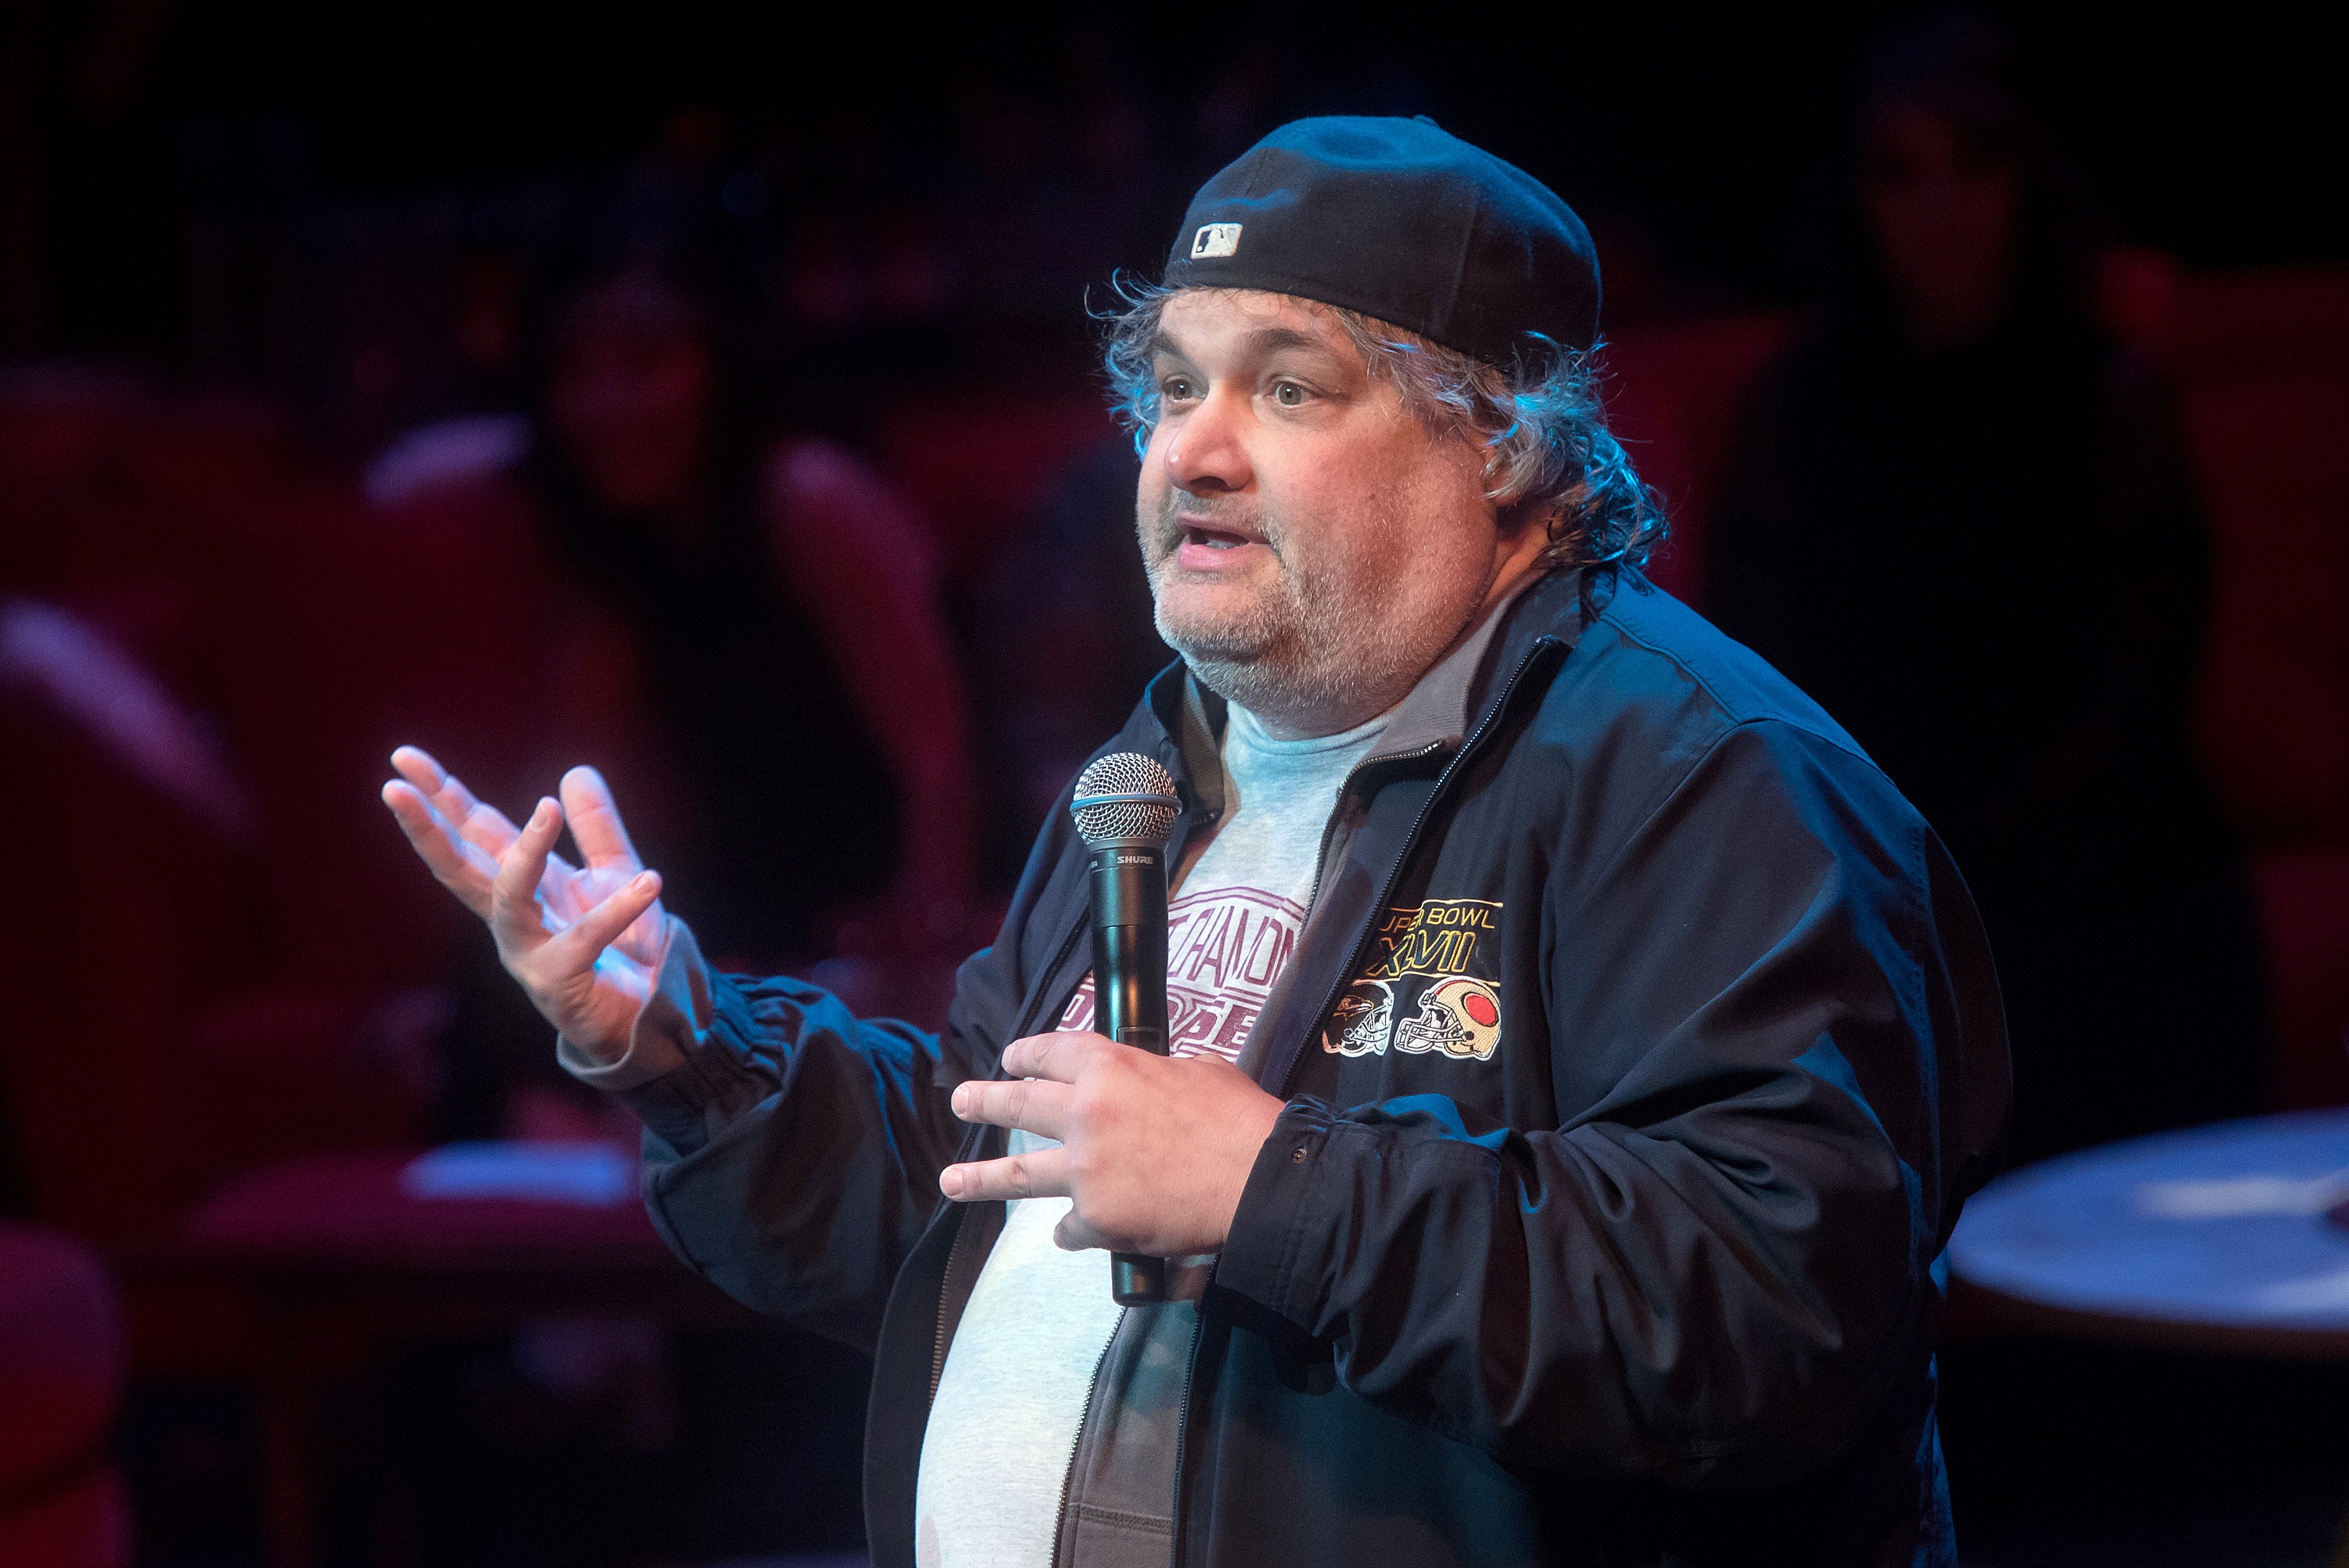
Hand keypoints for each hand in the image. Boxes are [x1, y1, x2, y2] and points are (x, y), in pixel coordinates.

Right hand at [380, 746, 664, 1059]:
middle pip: (458, 866)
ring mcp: (527, 953)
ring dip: (526, 852)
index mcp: (519, 887)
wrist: (652, 1014)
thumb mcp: (611, 874)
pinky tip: (650, 881)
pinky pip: (585, 939)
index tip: (403, 757)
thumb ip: (596, 827)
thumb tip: (575, 771)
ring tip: (547, 807)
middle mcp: (511, 919)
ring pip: (509, 898)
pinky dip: (619, 909)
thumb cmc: (623, 949)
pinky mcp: (559, 983)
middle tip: (392, 787)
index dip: (440, 796)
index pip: (471, 833)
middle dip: (426, 827)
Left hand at [941, 1033, 1285, 1255]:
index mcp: (1110, 1067)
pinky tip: (1074, 1235)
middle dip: (984, 1102)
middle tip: (961, 1102)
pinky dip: (1073, 1231)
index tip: (1010, 1062)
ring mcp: (1083, 1170)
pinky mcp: (1094, 1219)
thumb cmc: (1240, 1120)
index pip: (1051, 1053)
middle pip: (1019, 1105)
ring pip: (1016, 1174)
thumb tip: (1150, 1088)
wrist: (1259, 1183)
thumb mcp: (1200, 1071)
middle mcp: (1084, 1113)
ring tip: (950, 1183)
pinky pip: (1070, 1228)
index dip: (1026, 1056)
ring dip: (978, 1178)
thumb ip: (1158, 1076)